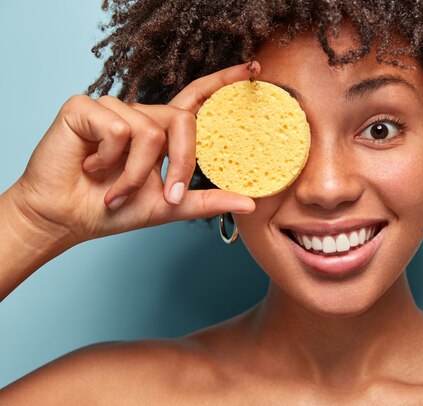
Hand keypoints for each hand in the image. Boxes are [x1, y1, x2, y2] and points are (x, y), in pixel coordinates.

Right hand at [9, 62, 257, 246]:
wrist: (68, 219)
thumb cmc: (113, 208)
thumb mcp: (168, 207)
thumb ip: (207, 201)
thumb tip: (250, 202)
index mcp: (162, 133)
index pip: (197, 100)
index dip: (224, 82)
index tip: (253, 69)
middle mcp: (141, 115)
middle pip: (182, 119)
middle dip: (181, 162)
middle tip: (168, 195)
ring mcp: (113, 108)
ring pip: (149, 131)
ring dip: (135, 174)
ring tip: (115, 191)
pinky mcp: (85, 106)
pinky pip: (117, 128)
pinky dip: (109, 159)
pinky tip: (91, 167)